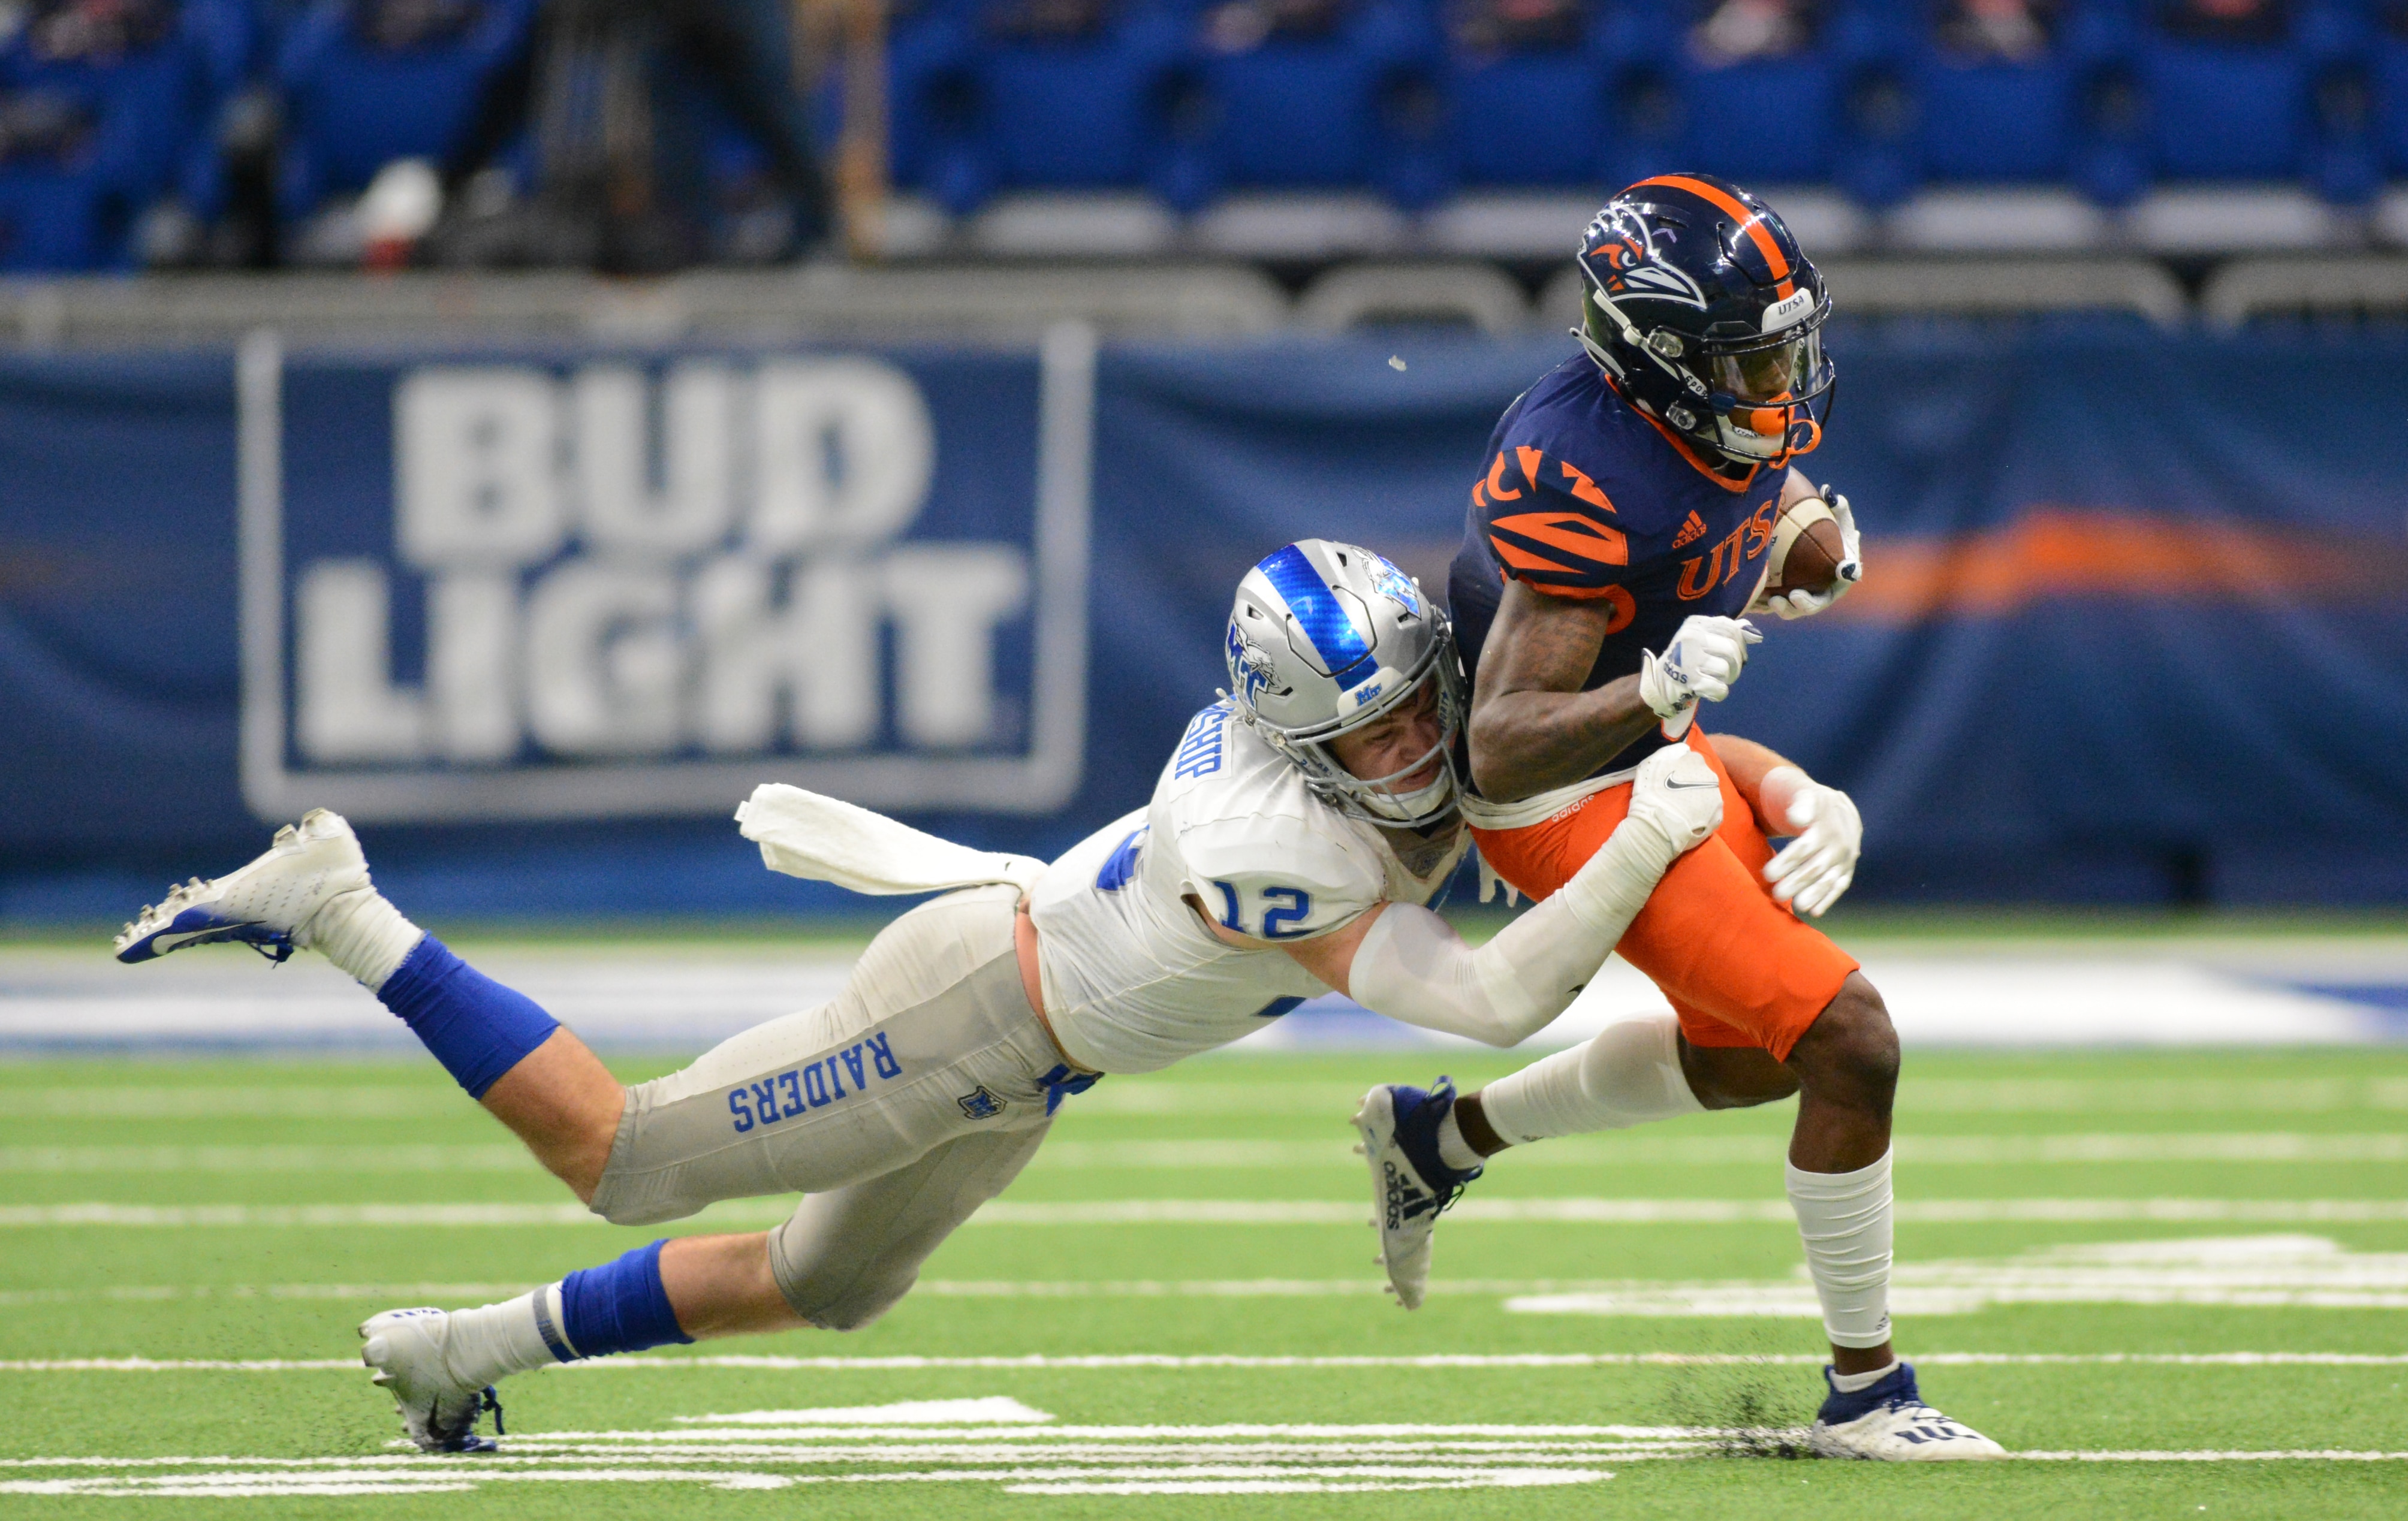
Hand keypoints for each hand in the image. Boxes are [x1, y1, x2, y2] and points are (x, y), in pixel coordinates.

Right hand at [1624, 745, 1723, 855]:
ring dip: (1698, 799)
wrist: (1656, 826)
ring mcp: (1716, 797)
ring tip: (1682, 810)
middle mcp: (1711, 776)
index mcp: (1695, 760)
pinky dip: (1702, 815)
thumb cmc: (1650, 793)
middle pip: (1702, 777)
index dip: (1680, 770)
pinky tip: (1690, 821)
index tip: (1671, 780)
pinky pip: (1711, 813)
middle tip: (1676, 796)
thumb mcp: (1651, 763)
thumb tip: (1682, 750)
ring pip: (1707, 795)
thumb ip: (1669, 752)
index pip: (1691, 760)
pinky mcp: (1718, 817)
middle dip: (1692, 784)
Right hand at [1638, 616, 1762, 717]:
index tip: (1740, 654)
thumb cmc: (1688, 659)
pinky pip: (1720, 689)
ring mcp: (1689, 659)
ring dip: (1728, 679)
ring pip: (1727, 669)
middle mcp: (1690, 637)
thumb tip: (1755, 634)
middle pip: (1732, 649)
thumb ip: (1728, 633)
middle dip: (1737, 664)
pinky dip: (1719, 694)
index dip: (1742, 643)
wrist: (1660, 684)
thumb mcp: (1704, 639)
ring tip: (1718, 680)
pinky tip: (1710, 691)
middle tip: (1730, 672)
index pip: (1731, 628)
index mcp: (1695, 624)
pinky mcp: (1690, 681)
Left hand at [1759, 765, 1860, 916]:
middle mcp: (1840, 842)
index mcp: (1826, 824)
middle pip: (1815, 866)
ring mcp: (1845, 857)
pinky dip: (1829, 899)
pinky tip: (1816, 911)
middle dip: (1796, 882)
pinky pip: (1840, 885)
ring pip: (1829, 879)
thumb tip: (1797, 818)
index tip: (1767, 874)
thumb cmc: (1804, 800)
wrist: (1829, 804)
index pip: (1805, 846)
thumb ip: (1801, 804)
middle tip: (1776, 894)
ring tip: (1797, 906)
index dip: (1787, 861)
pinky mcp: (1847, 868)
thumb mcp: (1802, 793)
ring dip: (1813, 894)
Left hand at [1763, 490, 1861, 620]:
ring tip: (1773, 601)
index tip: (1844, 570)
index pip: (1848, 574)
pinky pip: (1774, 608)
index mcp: (1842, 574)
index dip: (1847, 573)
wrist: (1810, 554)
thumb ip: (1837, 508)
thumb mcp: (1836, 522)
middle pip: (1817, 603)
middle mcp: (1825, 592)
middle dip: (1807, 604)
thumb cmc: (1829, 539)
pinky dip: (1765, 606)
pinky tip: (1754, 601)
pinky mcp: (1785, 604)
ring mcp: (1804, 601)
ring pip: (1794, 610)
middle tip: (1795, 595)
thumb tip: (1828, 490)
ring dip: (1785, 609)